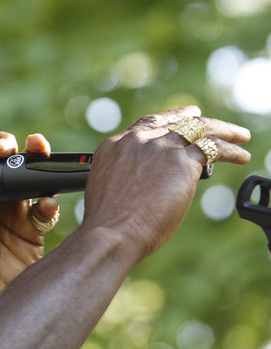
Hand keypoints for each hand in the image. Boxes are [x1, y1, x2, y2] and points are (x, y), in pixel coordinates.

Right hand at [80, 106, 250, 258]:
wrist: (111, 231)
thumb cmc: (108, 224)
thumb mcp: (111, 189)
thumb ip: (129, 176)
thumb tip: (147, 185)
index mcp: (115, 146)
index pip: (147, 124)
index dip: (169, 118)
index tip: (183, 116)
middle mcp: (137, 141)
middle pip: (174, 122)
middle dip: (195, 119)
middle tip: (210, 121)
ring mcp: (159, 148)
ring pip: (199, 129)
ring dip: (224, 130)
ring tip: (240, 136)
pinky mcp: (180, 161)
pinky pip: (213, 148)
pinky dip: (231, 150)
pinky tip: (241, 156)